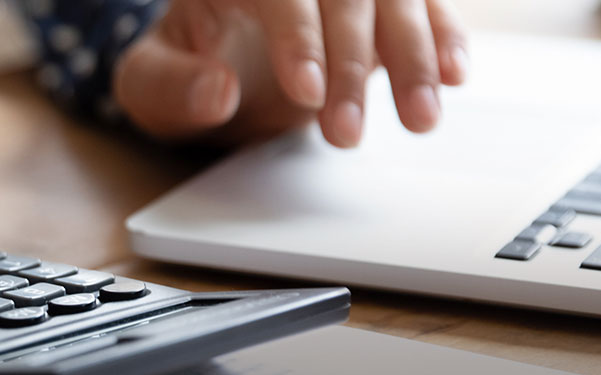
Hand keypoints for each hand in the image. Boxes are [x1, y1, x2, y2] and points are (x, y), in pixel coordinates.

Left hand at [114, 0, 466, 147]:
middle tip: (344, 135)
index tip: (306, 93)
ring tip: (419, 121)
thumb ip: (170, 87)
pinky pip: (424, 4)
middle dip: (350, 65)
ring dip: (413, 58)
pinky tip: (453, 76)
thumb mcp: (147, 85)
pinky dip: (443, 37)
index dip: (297, 37)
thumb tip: (216, 93)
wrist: (210, 60)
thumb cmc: (178, 69)